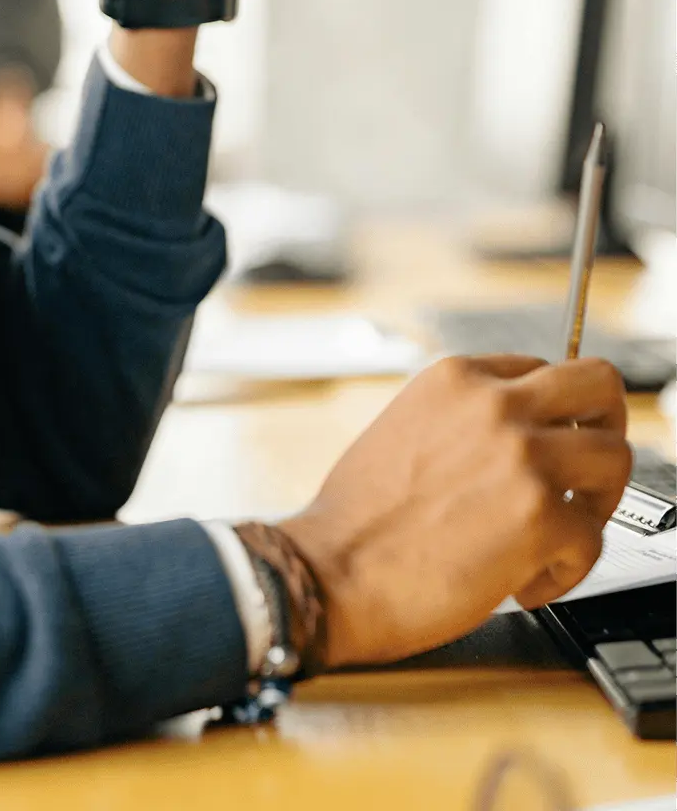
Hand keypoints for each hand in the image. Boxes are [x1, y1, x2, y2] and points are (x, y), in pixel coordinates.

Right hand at [263, 354, 629, 668]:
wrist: (333, 570)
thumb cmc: (359, 516)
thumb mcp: (406, 426)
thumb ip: (464, 418)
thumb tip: (515, 435)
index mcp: (456, 377)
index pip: (543, 369)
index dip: (555, 413)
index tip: (554, 442)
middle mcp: (495, 404)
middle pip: (600, 384)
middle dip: (605, 427)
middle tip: (588, 471)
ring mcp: (523, 457)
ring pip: (616, 458)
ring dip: (596, 503)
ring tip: (560, 533)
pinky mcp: (541, 517)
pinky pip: (594, 539)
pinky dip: (567, 569)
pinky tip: (525, 582)